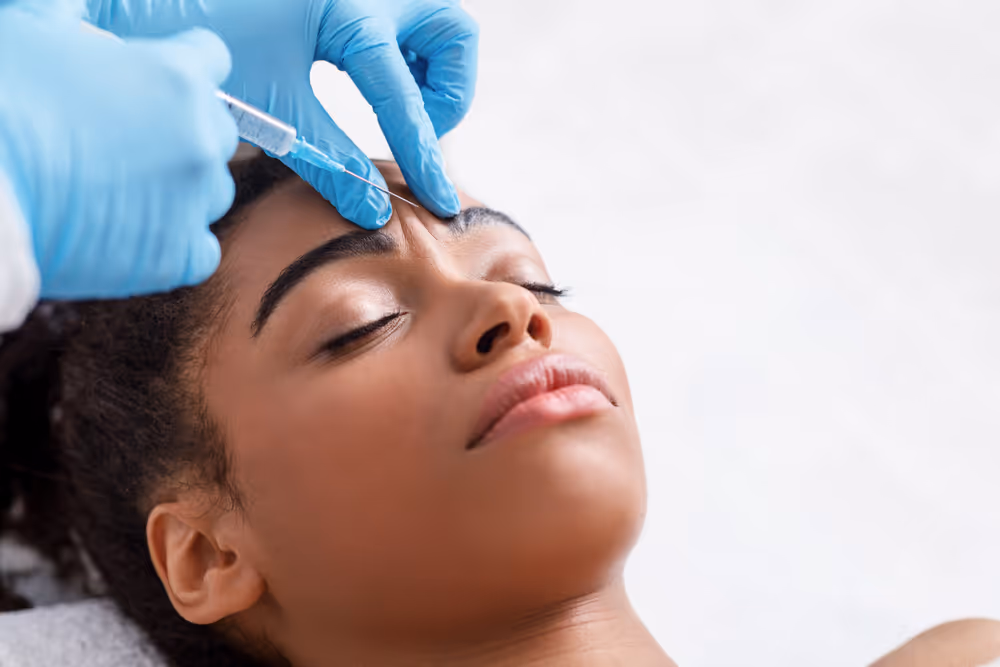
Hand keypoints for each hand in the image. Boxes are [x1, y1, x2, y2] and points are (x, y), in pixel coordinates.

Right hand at [0, 2, 237, 298]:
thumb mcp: (31, 32)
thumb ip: (69, 15)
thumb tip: (75, 9)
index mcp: (176, 76)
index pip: (211, 59)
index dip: (181, 66)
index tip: (157, 80)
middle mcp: (199, 138)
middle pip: (216, 129)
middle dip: (181, 130)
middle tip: (127, 140)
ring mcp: (194, 201)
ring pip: (210, 190)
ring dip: (179, 187)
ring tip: (121, 188)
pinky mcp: (178, 256)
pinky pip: (199, 249)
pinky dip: (173, 242)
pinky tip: (134, 232)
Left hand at [86, 0, 478, 226]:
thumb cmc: (202, 39)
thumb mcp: (272, 107)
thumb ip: (329, 160)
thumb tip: (373, 210)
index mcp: (348, 8)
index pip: (403, 96)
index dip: (423, 155)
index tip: (438, 200)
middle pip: (453, 34)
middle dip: (448, 90)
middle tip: (414, 126)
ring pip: (436, 23)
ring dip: (430, 71)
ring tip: (394, 106)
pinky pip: (403, 19)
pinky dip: (403, 54)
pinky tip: (367, 81)